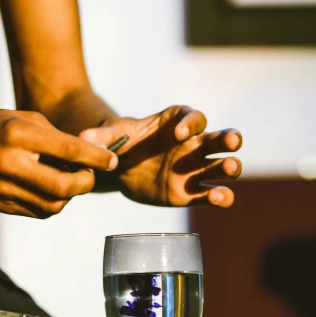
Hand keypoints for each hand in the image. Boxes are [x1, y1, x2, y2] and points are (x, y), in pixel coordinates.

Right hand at [0, 108, 117, 217]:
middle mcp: (9, 163)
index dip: (96, 157)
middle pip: (64, 186)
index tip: (112, 160)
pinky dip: (51, 203)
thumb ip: (56, 138)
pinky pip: (36, 212)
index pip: (69, 149)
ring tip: (67, 180)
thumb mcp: (22, 118)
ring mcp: (1, 187)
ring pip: (52, 205)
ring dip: (68, 196)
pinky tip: (49, 189)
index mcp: (17, 134)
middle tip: (89, 174)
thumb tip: (88, 157)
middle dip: (85, 183)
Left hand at [79, 106, 241, 207]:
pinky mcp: (191, 193)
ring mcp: (195, 169)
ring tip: (229, 170)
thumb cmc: (118, 143)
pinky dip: (219, 196)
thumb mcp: (107, 135)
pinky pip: (211, 194)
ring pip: (222, 165)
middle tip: (230, 142)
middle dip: (228, 138)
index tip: (179, 134)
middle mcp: (193, 144)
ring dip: (230, 167)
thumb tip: (85, 140)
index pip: (193, 118)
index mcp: (177, 121)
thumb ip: (100, 137)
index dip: (189, 124)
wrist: (118, 168)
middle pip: (219, 138)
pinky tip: (220, 199)